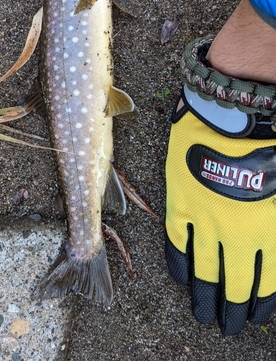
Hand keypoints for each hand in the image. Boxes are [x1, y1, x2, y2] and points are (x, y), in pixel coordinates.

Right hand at [165, 91, 275, 334]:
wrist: (231, 117)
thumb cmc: (268, 147)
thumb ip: (275, 223)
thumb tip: (271, 257)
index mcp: (268, 230)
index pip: (265, 281)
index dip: (259, 303)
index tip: (254, 317)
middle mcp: (236, 234)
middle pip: (233, 283)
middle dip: (231, 309)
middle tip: (227, 325)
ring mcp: (205, 221)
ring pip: (203, 270)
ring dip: (204, 296)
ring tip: (202, 314)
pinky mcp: (181, 205)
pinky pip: (177, 243)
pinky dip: (178, 264)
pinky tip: (181, 279)